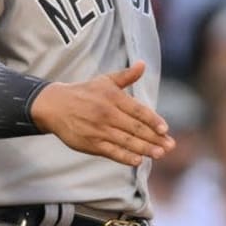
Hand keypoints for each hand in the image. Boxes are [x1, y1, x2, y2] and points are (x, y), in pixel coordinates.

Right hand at [30, 61, 175, 166]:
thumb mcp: (105, 81)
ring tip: (160, 153)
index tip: (165, 128)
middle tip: (171, 145)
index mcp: (112, 97)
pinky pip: (111, 151)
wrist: (55, 105)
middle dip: (155, 137)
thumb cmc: (84, 92)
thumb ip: (126, 76)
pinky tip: (137, 160)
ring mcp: (99, 129)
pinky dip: (125, 156)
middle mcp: (107, 113)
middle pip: (135, 128)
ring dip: (145, 148)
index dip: (152, 120)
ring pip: (126, 141)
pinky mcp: (90, 143)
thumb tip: (143, 64)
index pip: (138, 110)